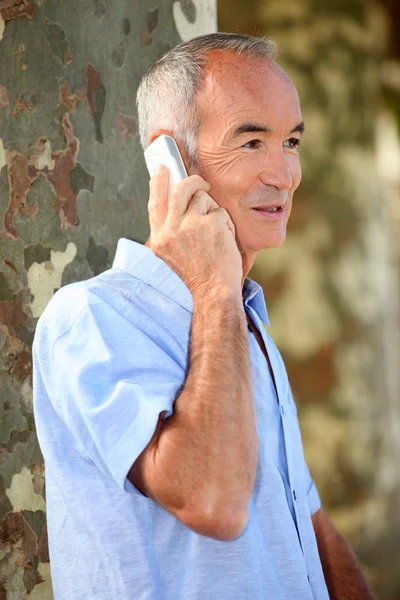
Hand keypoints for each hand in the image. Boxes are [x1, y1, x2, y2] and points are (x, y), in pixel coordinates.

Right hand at [147, 165, 241, 296]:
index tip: (162, 169)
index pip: (155, 202)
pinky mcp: (211, 224)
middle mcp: (171, 229)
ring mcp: (191, 225)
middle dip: (192, 181)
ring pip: (202, 198)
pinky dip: (226, 224)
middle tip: (202, 183)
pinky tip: (224, 240)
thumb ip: (171, 229)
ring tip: (215, 232)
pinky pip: (220, 212)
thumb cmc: (198, 274)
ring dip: (212, 210)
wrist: (214, 290)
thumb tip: (176, 201)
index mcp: (160, 238)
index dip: (158, 182)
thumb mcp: (173, 253)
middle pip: (179, 190)